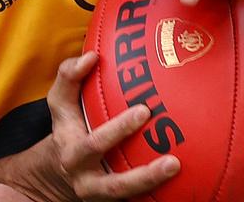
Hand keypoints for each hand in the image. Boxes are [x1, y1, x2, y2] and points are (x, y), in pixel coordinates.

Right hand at [48, 52, 179, 200]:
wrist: (61, 171)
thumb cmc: (69, 126)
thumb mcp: (60, 102)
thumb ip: (70, 76)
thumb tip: (92, 56)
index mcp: (72, 151)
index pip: (93, 143)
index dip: (118, 131)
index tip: (145, 110)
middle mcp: (85, 178)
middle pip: (112, 176)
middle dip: (145, 162)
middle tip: (167, 134)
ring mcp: (101, 194)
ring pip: (125, 192)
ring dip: (151, 180)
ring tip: (175, 164)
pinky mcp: (115, 199)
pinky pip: (136, 198)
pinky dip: (157, 190)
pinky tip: (183, 178)